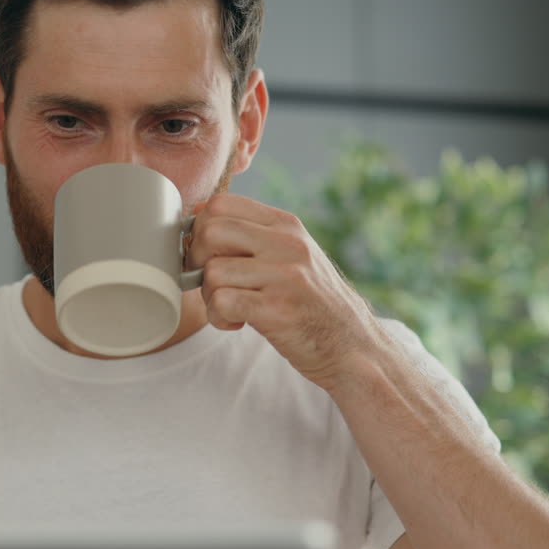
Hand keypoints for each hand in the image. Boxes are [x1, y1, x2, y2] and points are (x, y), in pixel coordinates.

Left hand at [186, 193, 385, 388]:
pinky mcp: (277, 308)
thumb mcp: (290, 255)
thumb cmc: (310, 301)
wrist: (352, 345)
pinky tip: (237, 323)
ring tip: (231, 309)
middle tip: (212, 282)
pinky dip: (218, 317)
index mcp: (285, 224)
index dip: (200, 228)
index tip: (207, 253)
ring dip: (209, 296)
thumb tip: (197, 219)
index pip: (221, 203)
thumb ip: (253, 236)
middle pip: (210, 231)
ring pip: (211, 271)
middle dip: (197, 259)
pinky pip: (221, 301)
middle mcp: (286, 243)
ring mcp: (284, 275)